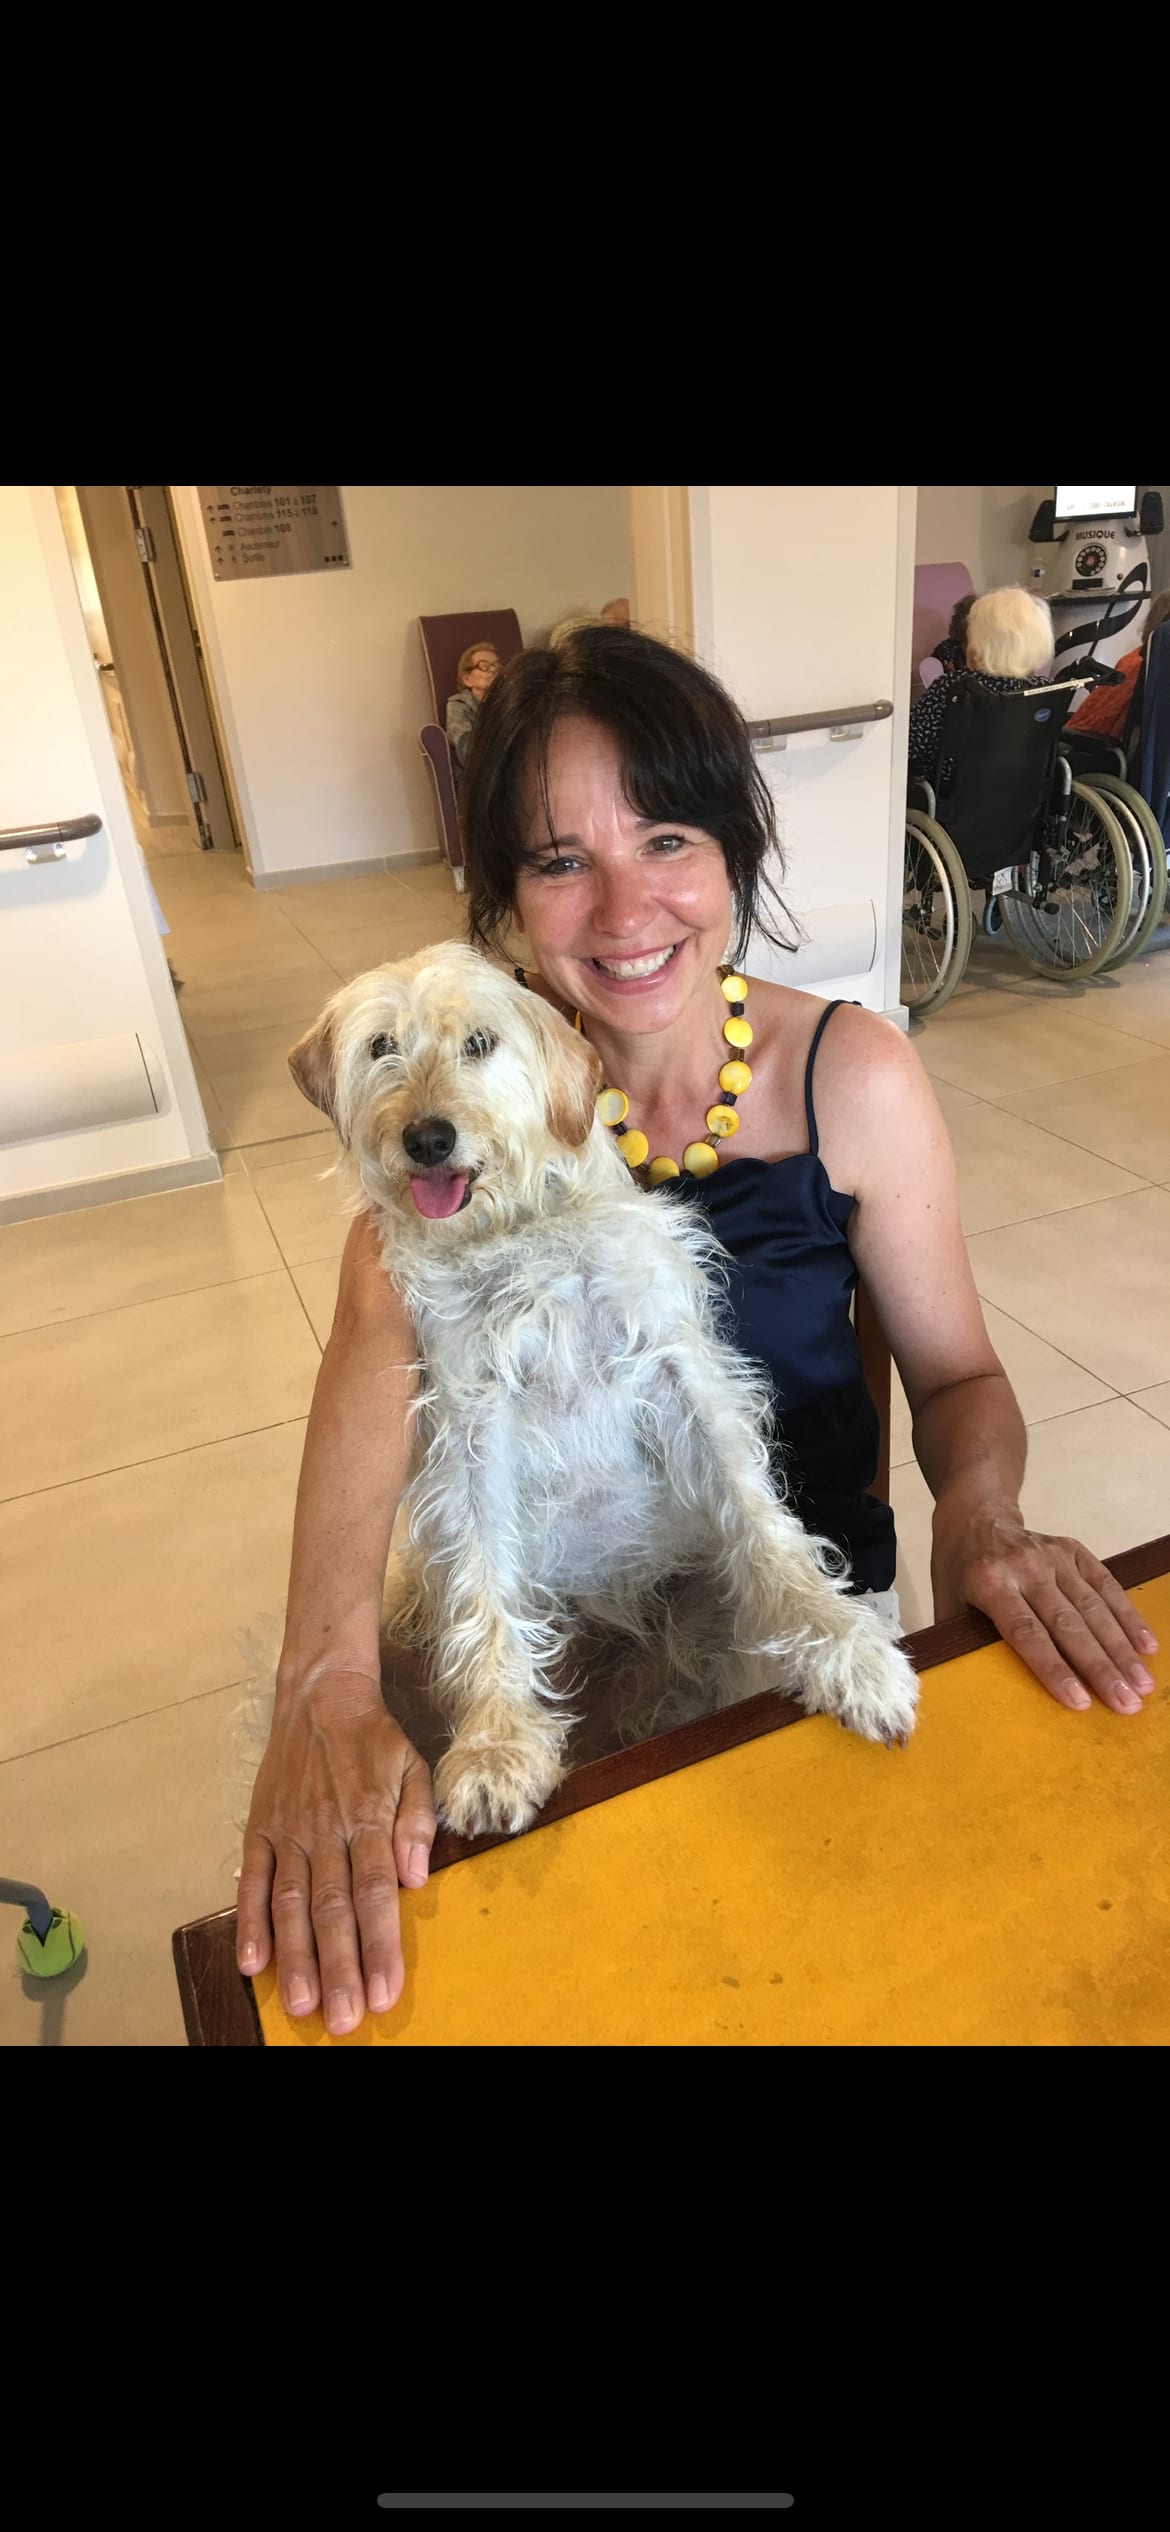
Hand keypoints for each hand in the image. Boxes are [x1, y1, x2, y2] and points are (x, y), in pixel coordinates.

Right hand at [236, 1667, 436, 2032]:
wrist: (320, 1694)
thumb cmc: (373, 1740)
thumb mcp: (413, 1767)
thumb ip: (417, 1820)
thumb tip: (415, 1876)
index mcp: (368, 1818)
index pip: (375, 1892)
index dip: (380, 1945)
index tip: (386, 1992)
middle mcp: (326, 1830)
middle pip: (333, 1909)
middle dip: (340, 1968)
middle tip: (345, 2019)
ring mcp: (289, 1832)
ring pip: (291, 1903)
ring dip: (296, 1957)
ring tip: (303, 2004)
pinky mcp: (260, 1829)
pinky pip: (254, 1880)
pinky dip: (251, 1921)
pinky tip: (252, 1961)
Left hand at [931, 1503, 1158, 1715]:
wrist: (975, 1515)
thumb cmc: (958, 1570)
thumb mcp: (945, 1601)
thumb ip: (958, 1640)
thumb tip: (972, 1690)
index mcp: (989, 1582)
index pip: (1026, 1632)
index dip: (1054, 1668)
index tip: (1080, 1702)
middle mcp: (1025, 1567)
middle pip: (1068, 1624)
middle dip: (1100, 1667)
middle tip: (1127, 1703)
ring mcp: (1053, 1556)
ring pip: (1093, 1607)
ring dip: (1121, 1648)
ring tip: (1142, 1684)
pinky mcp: (1073, 1550)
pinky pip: (1106, 1585)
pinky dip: (1128, 1616)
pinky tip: (1146, 1645)